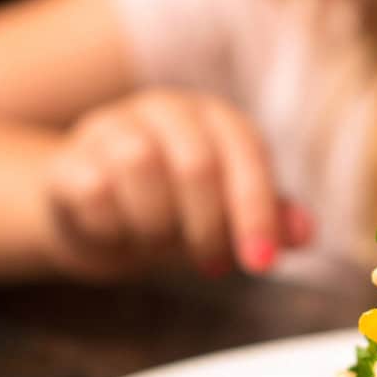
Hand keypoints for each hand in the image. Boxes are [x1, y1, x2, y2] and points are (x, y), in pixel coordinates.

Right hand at [43, 88, 313, 279]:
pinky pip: (93, 189)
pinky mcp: (70, 160)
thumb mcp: (227, 215)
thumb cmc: (175, 209)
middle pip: (196, 162)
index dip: (257, 211)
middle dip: (210, 228)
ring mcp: (112, 128)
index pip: (247, 153)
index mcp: (215, 119)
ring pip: (140, 164)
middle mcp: (166, 111)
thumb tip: (306, 234)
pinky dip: (113, 226)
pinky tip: (118, 235)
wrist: (96, 214)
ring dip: (158, 224)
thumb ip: (268, 219)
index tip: (261, 263)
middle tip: (211, 264)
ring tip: (160, 243)